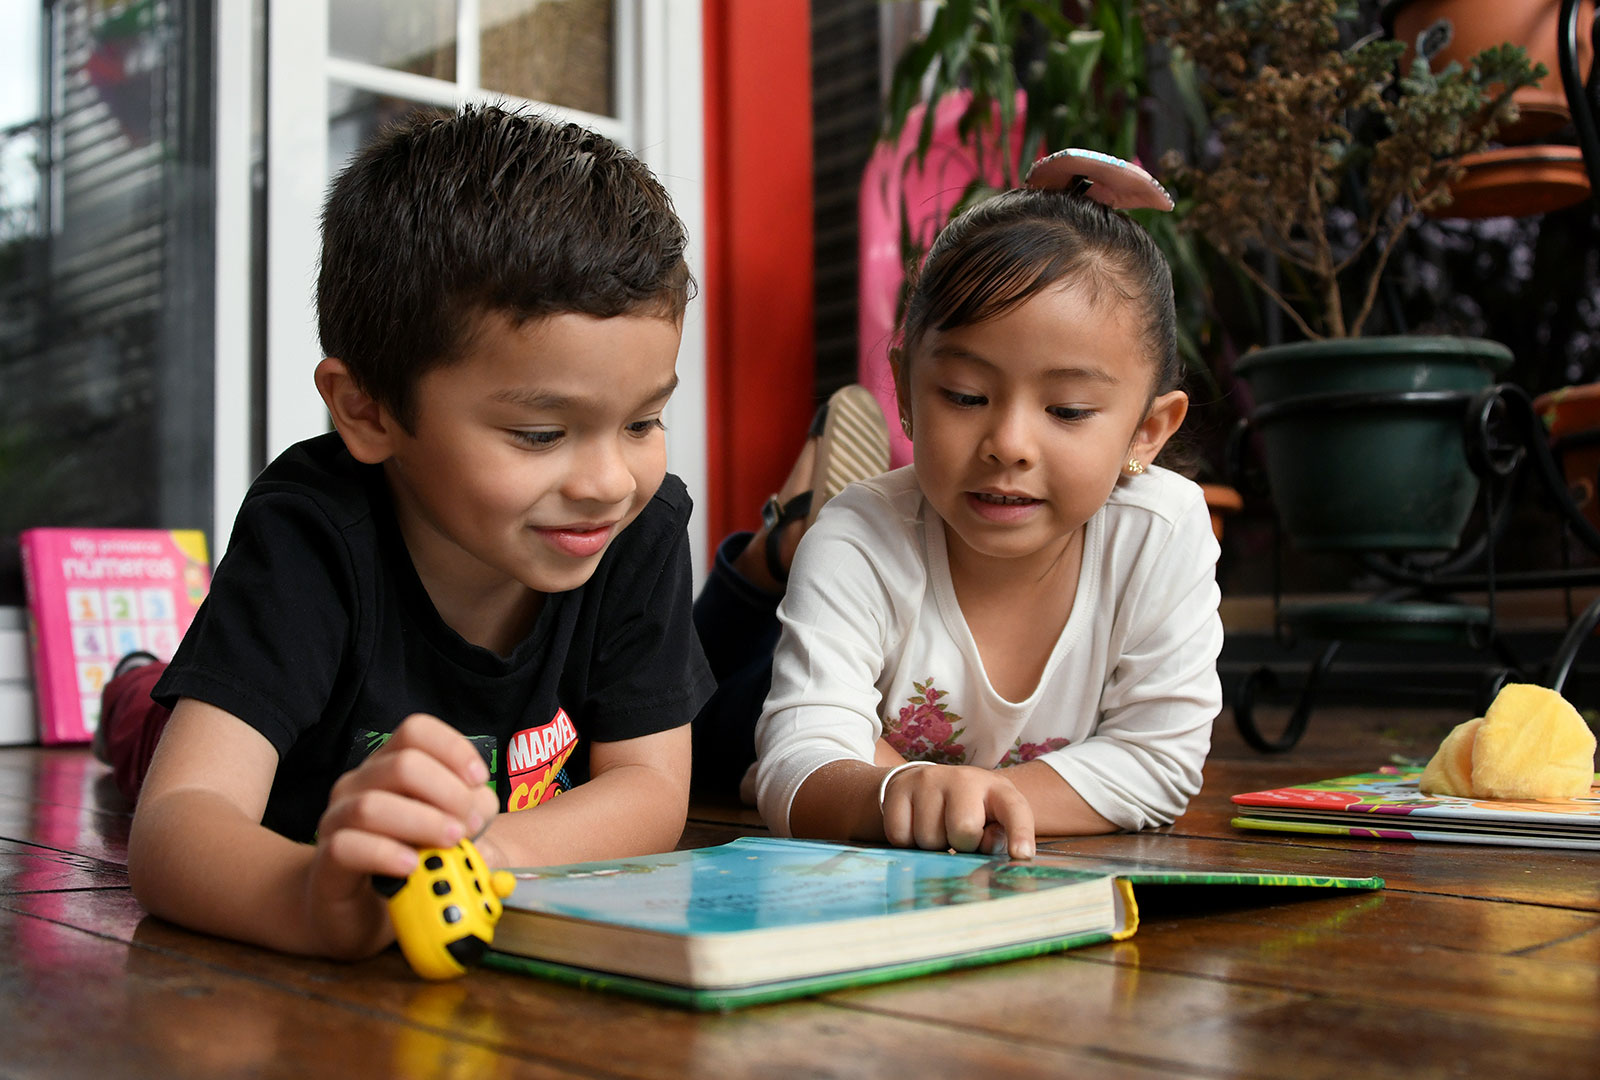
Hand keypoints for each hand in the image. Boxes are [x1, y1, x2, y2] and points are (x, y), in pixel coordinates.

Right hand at [303, 713, 498, 956]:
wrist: (361, 910)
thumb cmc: (410, 858)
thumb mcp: (449, 828)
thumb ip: (471, 810)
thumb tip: (479, 803)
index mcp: (389, 765)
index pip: (416, 731)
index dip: (453, 749)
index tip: (479, 780)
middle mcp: (359, 784)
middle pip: (402, 764)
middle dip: (447, 792)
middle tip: (469, 825)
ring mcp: (337, 820)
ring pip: (372, 805)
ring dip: (422, 822)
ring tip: (451, 843)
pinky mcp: (327, 861)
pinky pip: (348, 847)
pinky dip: (386, 854)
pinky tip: (412, 866)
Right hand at [880, 764, 1035, 858]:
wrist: (928, 784)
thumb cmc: (970, 812)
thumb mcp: (991, 823)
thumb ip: (994, 841)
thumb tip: (984, 854)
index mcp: (998, 790)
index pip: (1014, 810)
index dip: (1020, 833)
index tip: (1021, 854)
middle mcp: (964, 779)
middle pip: (963, 830)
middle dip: (960, 845)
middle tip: (958, 837)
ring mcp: (929, 780)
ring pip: (928, 838)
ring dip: (933, 846)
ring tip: (938, 830)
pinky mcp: (899, 788)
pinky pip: (900, 836)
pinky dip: (907, 842)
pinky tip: (916, 827)